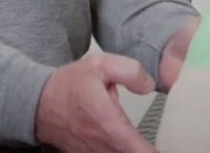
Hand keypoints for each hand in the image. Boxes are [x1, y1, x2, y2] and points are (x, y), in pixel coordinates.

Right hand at [33, 52, 158, 152]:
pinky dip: (121, 152)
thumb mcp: (100, 64)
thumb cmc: (68, 85)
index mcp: (108, 123)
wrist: (37, 102)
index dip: (156, 152)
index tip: (172, 148)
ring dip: (136, 152)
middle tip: (167, 145)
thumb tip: (148, 85)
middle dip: (149, 152)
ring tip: (151, 145)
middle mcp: (101, 144)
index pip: (138, 150)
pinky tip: (133, 146)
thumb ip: (129, 71)